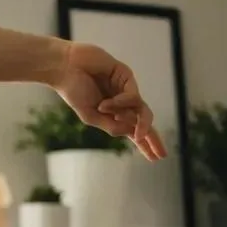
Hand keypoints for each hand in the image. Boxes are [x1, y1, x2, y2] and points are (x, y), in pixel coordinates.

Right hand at [52, 41, 166, 161]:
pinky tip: (106, 104)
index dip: (145, 144)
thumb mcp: (90, 116)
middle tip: (161, 154)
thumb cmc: (73, 90)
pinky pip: (132, 95)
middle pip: (144, 121)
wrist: (65, 68)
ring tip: (119, 121)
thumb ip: (110, 125)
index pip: (133, 131)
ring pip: (140, 109)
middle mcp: (122, 102)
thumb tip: (131, 132)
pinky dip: (121, 102)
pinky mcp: (125, 74)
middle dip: (152, 138)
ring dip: (131, 119)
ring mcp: (125, 88)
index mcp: (112, 114)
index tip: (156, 158)